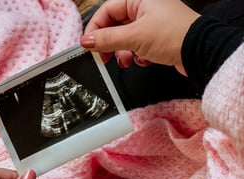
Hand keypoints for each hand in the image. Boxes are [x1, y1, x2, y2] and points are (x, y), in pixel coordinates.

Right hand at [80, 0, 199, 74]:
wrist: (201, 53)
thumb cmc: (174, 35)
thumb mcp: (134, 37)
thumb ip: (107, 39)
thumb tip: (86, 41)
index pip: (106, 11)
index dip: (95, 28)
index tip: (88, 45)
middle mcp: (144, 8)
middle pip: (115, 25)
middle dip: (110, 43)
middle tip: (104, 57)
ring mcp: (151, 23)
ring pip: (125, 38)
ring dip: (124, 52)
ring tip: (128, 60)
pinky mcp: (157, 37)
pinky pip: (137, 45)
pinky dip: (137, 55)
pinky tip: (144, 59)